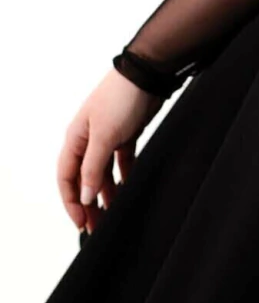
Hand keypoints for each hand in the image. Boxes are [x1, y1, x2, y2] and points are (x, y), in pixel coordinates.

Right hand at [57, 67, 163, 234]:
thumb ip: (93, 167)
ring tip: (113, 214)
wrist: (147, 75)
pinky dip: (123, 176)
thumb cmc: (121, 99)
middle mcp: (87, 139)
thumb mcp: (105, 137)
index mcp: (75, 139)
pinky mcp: (126, 135)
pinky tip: (128, 190)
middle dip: (89, 203)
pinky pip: (121, 162)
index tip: (82, 222)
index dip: (72, 202)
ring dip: (106, 193)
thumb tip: (84, 195)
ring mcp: (107, 137)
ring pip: (102, 173)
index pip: (66, 177)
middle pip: (84, 178)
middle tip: (97, 227)